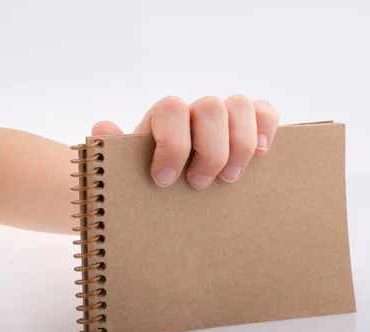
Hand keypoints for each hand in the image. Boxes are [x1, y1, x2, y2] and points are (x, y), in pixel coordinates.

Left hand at [91, 95, 278, 189]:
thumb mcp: (129, 172)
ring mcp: (224, 117)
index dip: (172, 145)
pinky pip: (265, 112)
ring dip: (240, 145)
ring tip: (230, 178)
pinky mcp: (250, 127)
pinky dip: (266, 129)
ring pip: (241, 105)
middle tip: (199, 185)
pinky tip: (260, 155)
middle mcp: (196, 111)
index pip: (172, 109)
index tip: (164, 181)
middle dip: (210, 152)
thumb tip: (103, 127)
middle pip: (212, 107)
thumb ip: (116, 151)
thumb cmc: (152, 180)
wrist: (170, 187)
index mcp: (165, 118)